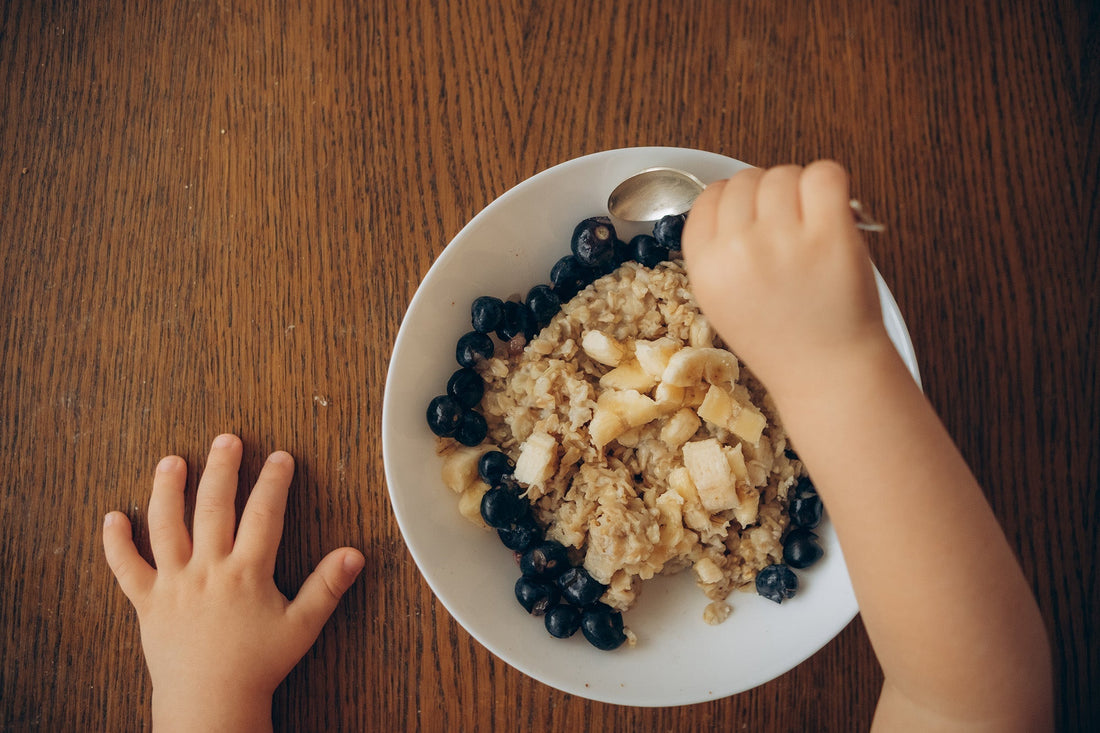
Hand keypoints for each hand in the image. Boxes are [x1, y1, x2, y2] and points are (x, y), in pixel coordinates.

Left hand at [103, 434, 364, 731]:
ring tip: (171, 461)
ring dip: (168, 490)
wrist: (210, 704)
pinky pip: (126, 568)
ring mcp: (174, 583)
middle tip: (226, 440)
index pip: (263, 514)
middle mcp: (207, 569)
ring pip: (166, 526)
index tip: (282, 457)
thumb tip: (355, 555)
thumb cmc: (257, 667)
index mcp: (246, 573)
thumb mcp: (302, 626)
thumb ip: (328, 587)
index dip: (275, 482)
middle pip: (213, 507)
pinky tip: (113, 517)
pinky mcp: (147, 602)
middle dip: (222, 469)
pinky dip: (116, 543)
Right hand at [681, 161, 890, 399]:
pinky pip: (824, 173)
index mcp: (706, 266)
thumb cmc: (782, 339)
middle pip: (746, 179)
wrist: (827, 374)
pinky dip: (830, 183)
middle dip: (768, 196)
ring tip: (811, 226)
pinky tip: (833, 210)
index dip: (734, 202)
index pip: (709, 197)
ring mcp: (783, 240)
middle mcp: (738, 249)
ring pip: (784, 173)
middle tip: (788, 227)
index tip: (753, 219)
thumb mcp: (722, 301)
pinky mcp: (829, 235)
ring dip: (799, 190)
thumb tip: (739, 196)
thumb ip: (720, 250)